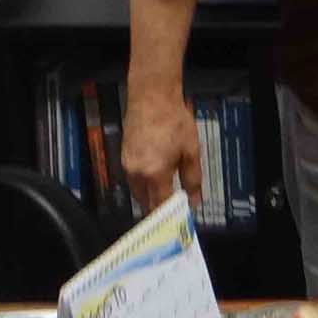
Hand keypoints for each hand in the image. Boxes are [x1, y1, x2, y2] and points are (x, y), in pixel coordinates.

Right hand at [119, 83, 201, 213]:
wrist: (151, 98)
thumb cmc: (173, 121)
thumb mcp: (191, 151)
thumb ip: (192, 179)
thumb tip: (193, 200)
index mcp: (154, 174)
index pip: (160, 206)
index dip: (170, 215)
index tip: (179, 219)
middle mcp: (136, 173)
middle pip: (145, 202)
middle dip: (159, 209)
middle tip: (174, 209)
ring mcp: (127, 166)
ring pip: (137, 192)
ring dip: (150, 196)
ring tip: (167, 193)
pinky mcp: (123, 158)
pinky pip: (132, 179)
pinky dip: (143, 184)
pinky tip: (155, 176)